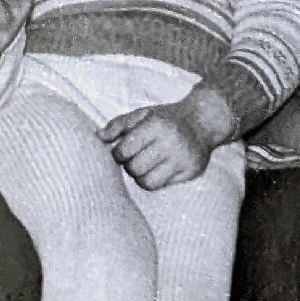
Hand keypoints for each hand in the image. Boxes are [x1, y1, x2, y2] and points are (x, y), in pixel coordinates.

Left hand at [98, 86, 236, 190]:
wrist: (202, 120)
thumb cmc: (165, 118)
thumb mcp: (142, 114)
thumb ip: (118, 125)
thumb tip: (97, 138)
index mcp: (156, 125)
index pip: (125, 150)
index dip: (119, 153)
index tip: (122, 150)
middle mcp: (170, 142)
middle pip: (135, 168)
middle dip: (130, 165)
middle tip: (135, 157)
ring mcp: (182, 159)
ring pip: (147, 182)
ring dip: (141, 176)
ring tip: (146, 164)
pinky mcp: (191, 172)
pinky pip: (162, 186)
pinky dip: (155, 180)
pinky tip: (159, 168)